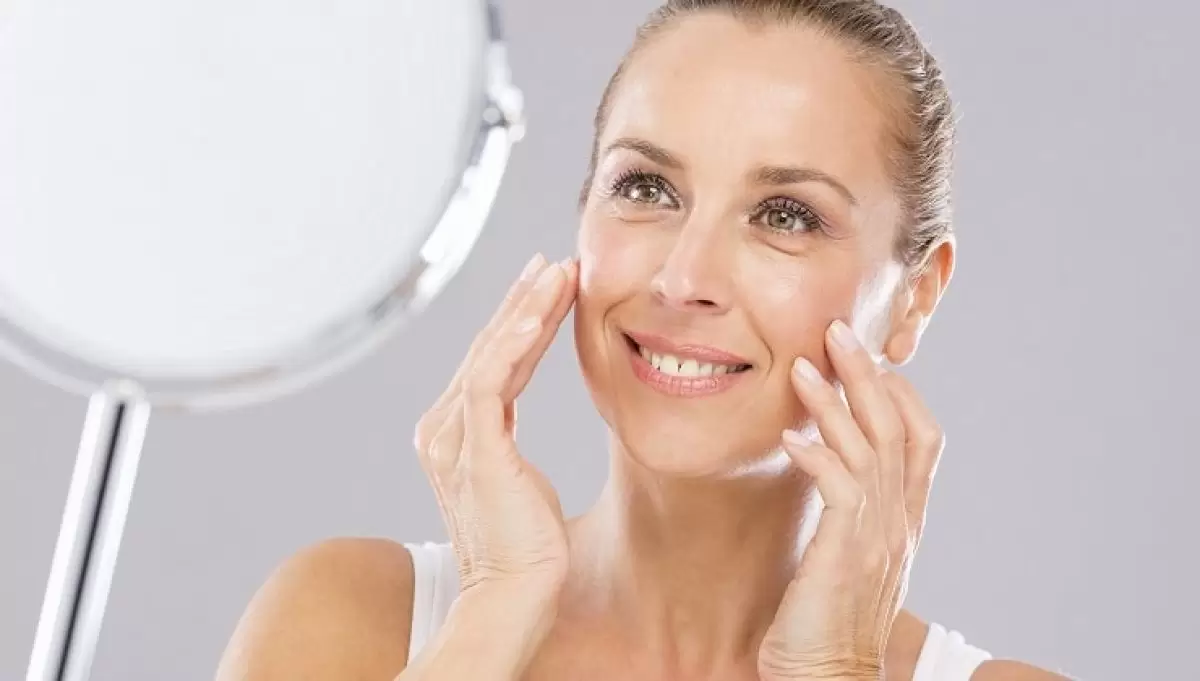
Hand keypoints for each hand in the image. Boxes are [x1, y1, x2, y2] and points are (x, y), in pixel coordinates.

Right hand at [413, 253, 577, 599]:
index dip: (519, 319)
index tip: (550, 285)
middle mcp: (442, 427)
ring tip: (560, 274)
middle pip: (487, 347)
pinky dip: (515, 343)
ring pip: (490, 354)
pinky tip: (540, 314)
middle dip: (524, 300)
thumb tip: (513, 406)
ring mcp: (453, 437)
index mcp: (450, 431)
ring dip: (527, 309)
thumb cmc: (524, 546)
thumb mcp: (513, 472)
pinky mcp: (474, 450)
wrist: (514, 596)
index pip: (488, 359)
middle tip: (558, 263)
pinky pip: (491, 382)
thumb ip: (503, 433)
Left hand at [758, 320, 944, 680]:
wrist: (830, 675)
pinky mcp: (848, 552)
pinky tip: (791, 435)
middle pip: (898, 427)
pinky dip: (817, 454)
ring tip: (804, 363)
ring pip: (869, 447)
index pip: (924, 437)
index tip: (868, 359)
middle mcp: (901, 521)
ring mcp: (880, 536)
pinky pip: (839, 488)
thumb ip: (853, 508)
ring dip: (836, 401)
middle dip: (869, 374)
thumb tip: (829, 460)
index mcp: (906, 518)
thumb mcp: (852, 553)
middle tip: (837, 329)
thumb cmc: (828, 616)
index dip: (901, 392)